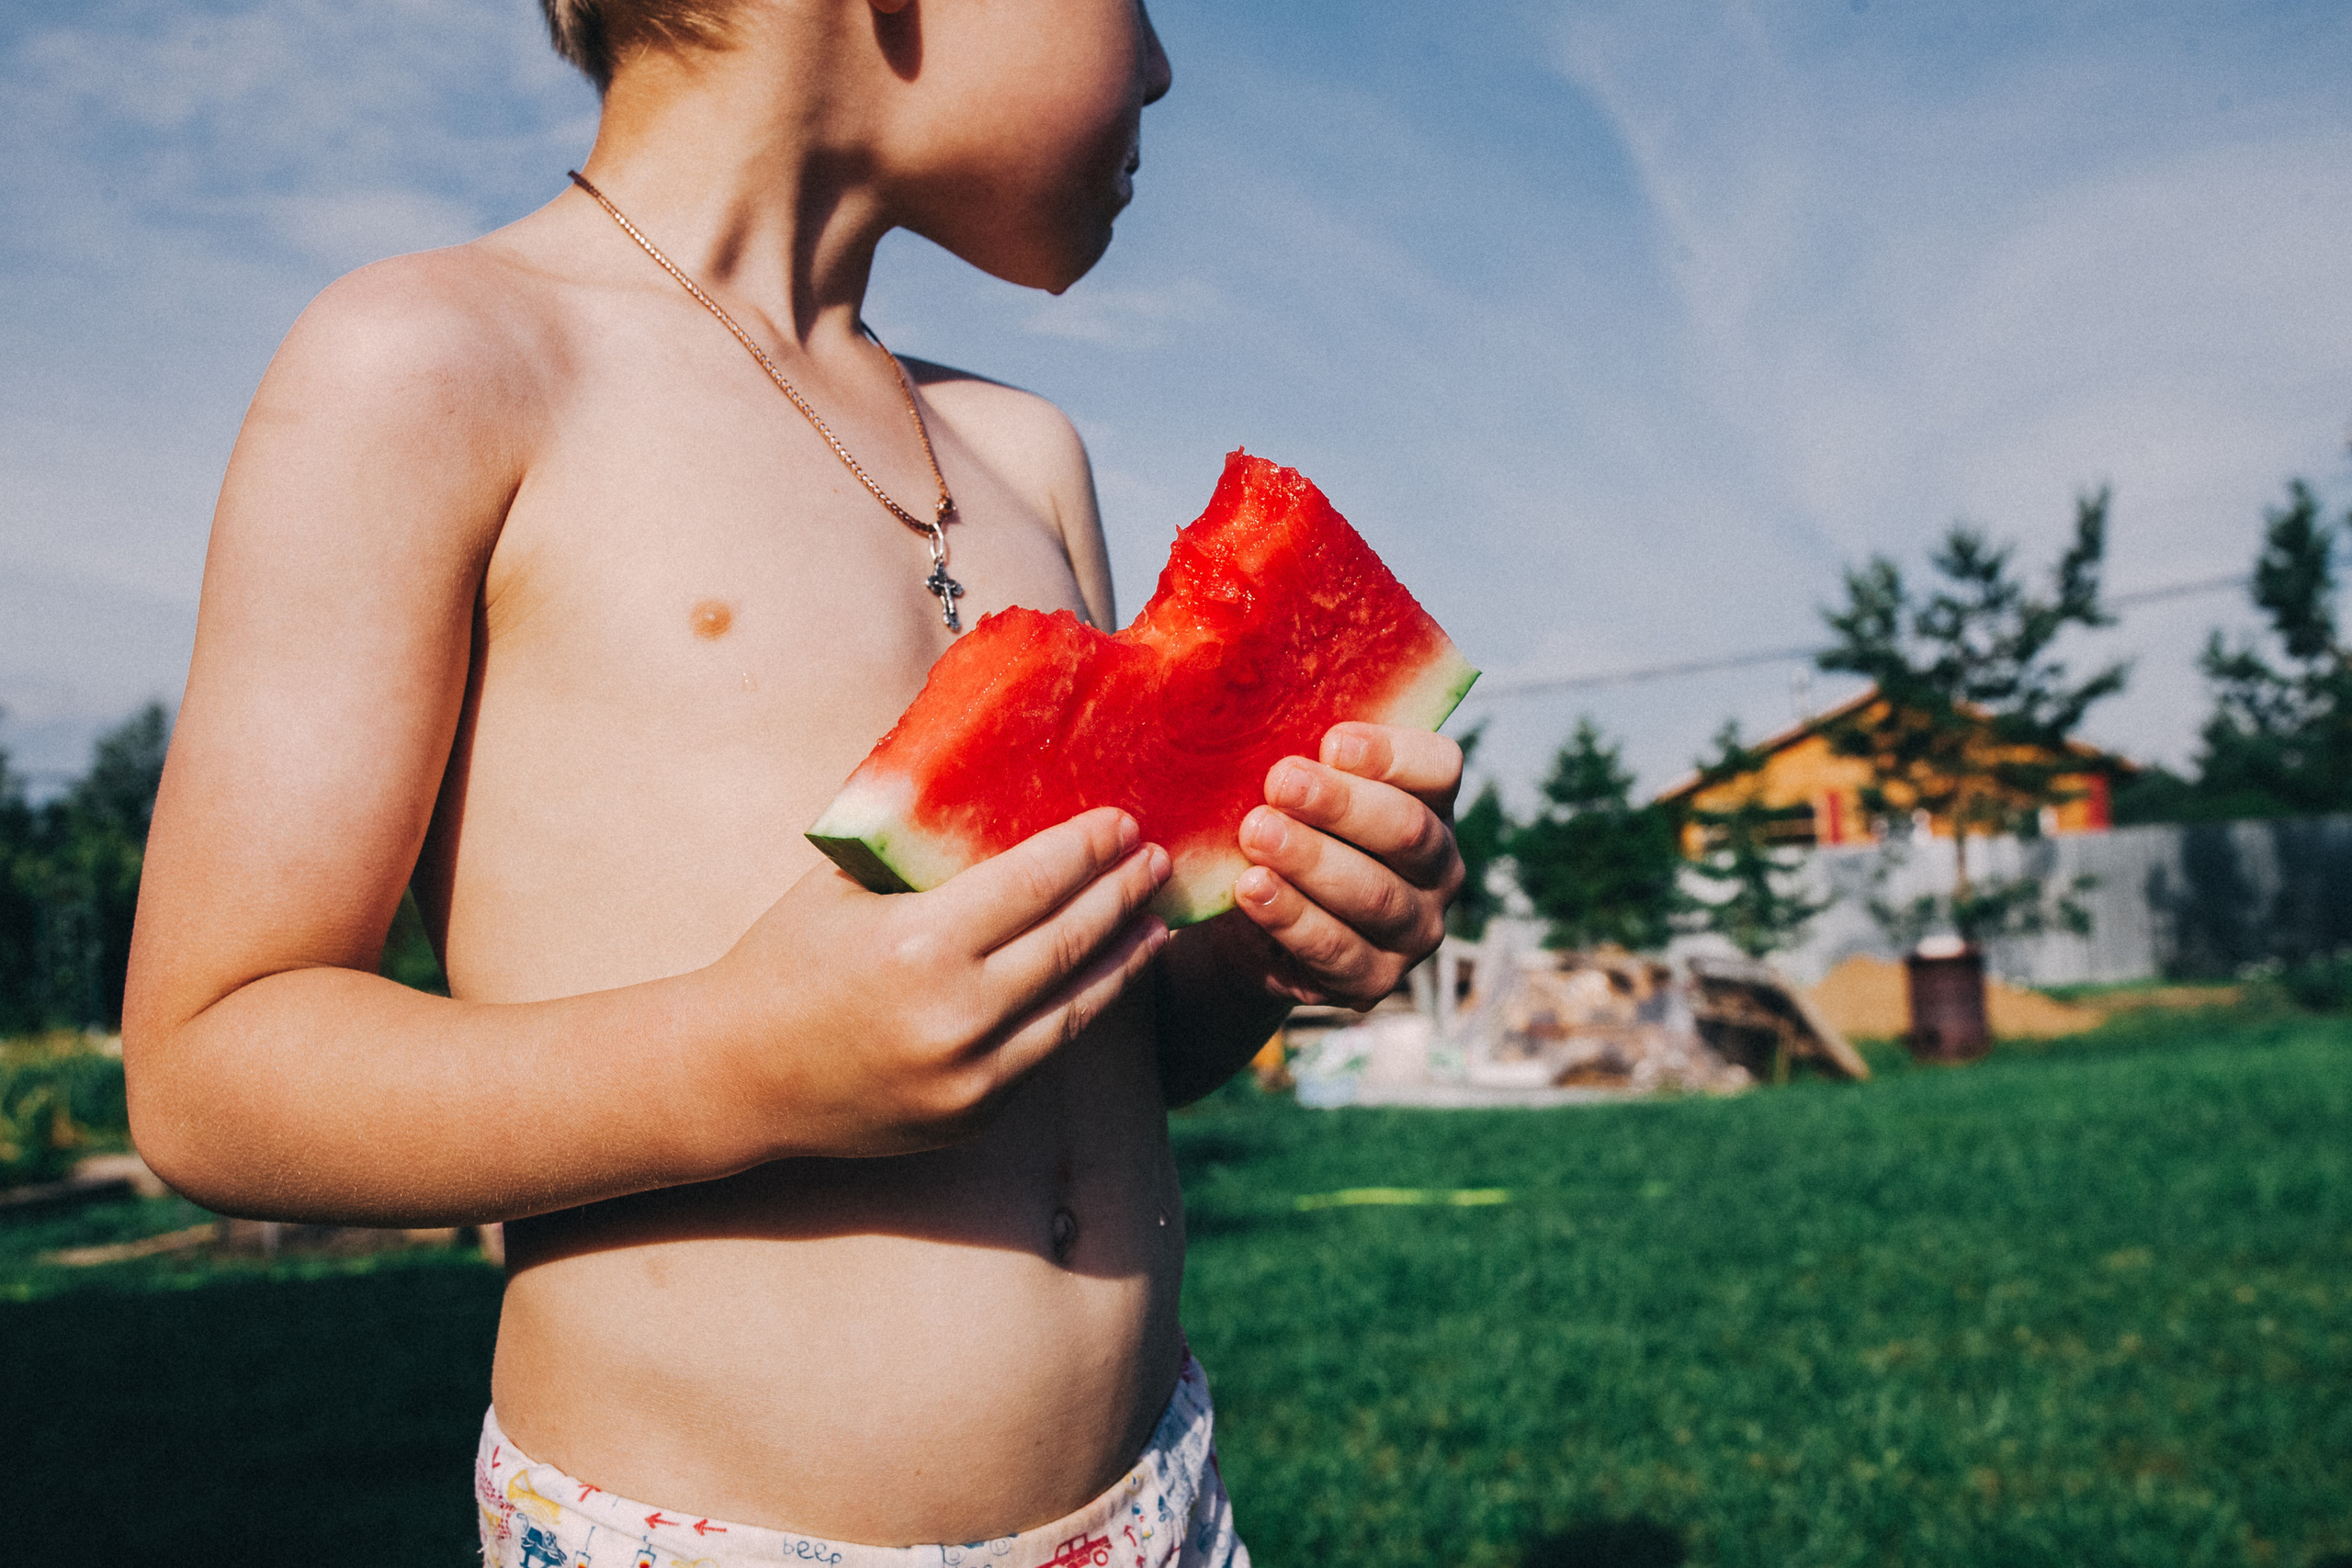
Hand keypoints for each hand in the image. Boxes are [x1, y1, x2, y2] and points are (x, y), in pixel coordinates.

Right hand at [716, 807, 1170, 1157]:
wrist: (736, 1076)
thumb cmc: (786, 958)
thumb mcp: (841, 884)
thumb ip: (913, 841)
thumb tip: (986, 777)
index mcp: (922, 944)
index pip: (1035, 882)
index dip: (1088, 848)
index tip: (1122, 821)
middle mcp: (956, 1016)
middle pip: (1071, 942)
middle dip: (1122, 895)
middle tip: (1154, 861)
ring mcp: (971, 1077)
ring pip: (1077, 1008)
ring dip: (1126, 960)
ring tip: (1157, 923)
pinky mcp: (974, 1115)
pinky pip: (1045, 1053)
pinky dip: (1079, 1010)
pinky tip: (1104, 979)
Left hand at [1226, 722, 1464, 1008]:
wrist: (1252, 924)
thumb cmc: (1282, 830)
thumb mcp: (1295, 789)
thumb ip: (1299, 752)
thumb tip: (1253, 695)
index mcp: (1429, 803)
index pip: (1439, 768)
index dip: (1391, 753)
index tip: (1331, 741)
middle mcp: (1438, 867)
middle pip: (1408, 831)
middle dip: (1341, 805)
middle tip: (1280, 782)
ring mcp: (1415, 929)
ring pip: (1376, 894)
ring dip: (1312, 860)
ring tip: (1256, 832)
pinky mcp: (1375, 980)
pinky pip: (1338, 950)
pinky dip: (1292, 917)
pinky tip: (1252, 889)